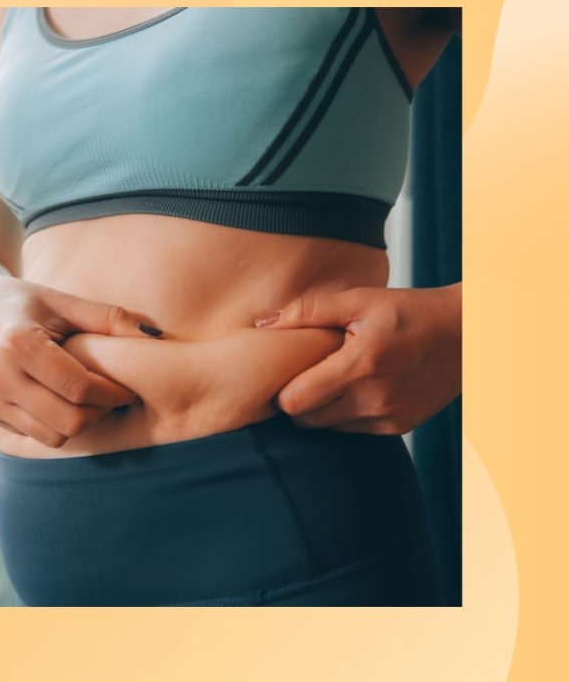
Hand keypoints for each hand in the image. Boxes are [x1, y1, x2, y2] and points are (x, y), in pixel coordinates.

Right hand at [0, 270, 162, 446]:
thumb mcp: (64, 301)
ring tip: (90, 400)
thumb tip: (155, 334)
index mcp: (18, 343)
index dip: (112, 393)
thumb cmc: (26, 302)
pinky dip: (57, 425)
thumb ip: (109, 318)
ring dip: (80, 423)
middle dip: (100, 413)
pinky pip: (36, 435)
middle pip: (68, 421)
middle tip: (113, 396)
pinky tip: (64, 402)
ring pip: (53, 437)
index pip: (79, 388)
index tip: (128, 388)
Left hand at [254, 283, 460, 434]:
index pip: (295, 401)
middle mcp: (375, 399)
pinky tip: (355, 388)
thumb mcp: (359, 299)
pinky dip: (347, 414)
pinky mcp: (400, 427)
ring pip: (329, 428)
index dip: (282, 390)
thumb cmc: (407, 311)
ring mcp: (389, 417)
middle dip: (299, 400)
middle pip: (307, 420)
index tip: (286, 371)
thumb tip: (262, 324)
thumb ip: (308, 311)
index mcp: (360, 365)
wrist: (466, 334)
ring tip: (333, 378)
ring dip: (323, 409)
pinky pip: (354, 430)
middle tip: (306, 374)